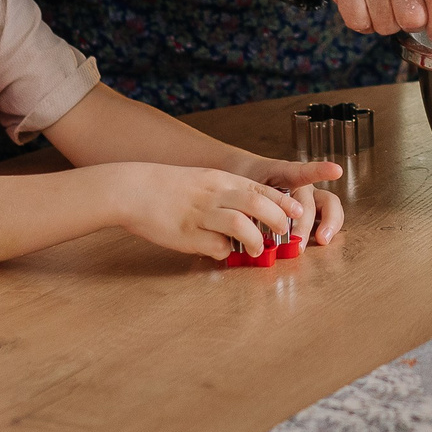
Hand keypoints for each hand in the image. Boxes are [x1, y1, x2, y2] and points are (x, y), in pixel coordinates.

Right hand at [112, 162, 305, 259]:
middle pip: (256, 205)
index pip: (260, 188)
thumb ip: (226, 193)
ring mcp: (200, 214)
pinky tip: (220, 251)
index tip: (298, 212)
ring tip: (257, 250)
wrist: (133, 189)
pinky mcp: (186, 234)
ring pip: (240, 225)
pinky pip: (214, 246)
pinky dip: (223, 251)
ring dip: (254, 240)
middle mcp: (214, 194)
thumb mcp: (203, 180)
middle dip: (276, 220)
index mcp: (220, 179)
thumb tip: (250, 213)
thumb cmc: (169, 186)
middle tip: (283, 234)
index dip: (283, 201)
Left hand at [233, 155, 347, 245]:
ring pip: (328, 205)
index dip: (320, 171)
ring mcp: (309, 197)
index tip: (336, 171)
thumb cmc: (245, 181)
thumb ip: (250, 202)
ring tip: (322, 240)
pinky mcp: (311, 212)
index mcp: (284, 174)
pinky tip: (323, 240)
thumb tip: (249, 220)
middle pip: (308, 202)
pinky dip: (327, 229)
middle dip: (305, 223)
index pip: (302, 171)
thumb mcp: (242, 188)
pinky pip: (325, 218)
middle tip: (298, 241)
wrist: (242, 176)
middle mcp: (301, 185)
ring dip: (327, 223)